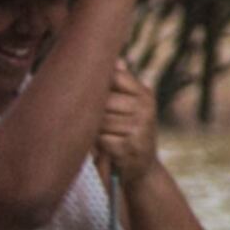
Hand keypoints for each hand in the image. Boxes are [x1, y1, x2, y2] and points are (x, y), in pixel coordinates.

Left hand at [96, 58, 162, 177]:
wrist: (144, 168)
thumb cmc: (131, 131)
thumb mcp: (133, 106)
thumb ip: (123, 84)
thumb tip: (115, 60)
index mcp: (145, 95)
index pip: (114, 77)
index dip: (96, 83)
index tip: (83, 88)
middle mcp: (146, 110)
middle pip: (103, 100)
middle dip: (92, 110)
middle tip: (84, 118)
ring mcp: (140, 130)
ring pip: (100, 121)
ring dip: (93, 129)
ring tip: (95, 134)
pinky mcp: (131, 149)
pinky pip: (102, 139)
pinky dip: (98, 144)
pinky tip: (102, 148)